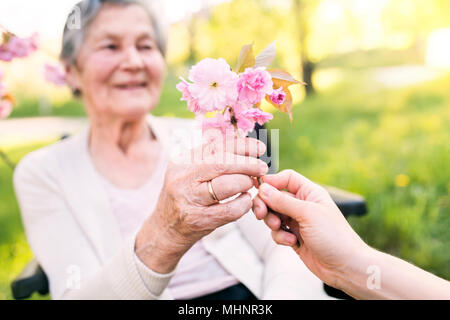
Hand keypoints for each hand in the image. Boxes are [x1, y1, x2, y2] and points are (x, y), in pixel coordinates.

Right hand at [136, 136, 267, 272]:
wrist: (166, 229)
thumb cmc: (185, 196)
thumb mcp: (190, 171)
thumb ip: (211, 156)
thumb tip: (244, 143)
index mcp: (182, 160)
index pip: (216, 146)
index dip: (242, 145)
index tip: (260, 147)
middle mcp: (182, 177)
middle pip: (222, 163)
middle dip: (248, 164)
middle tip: (262, 167)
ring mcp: (189, 199)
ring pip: (226, 185)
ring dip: (245, 183)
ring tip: (251, 184)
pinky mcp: (199, 220)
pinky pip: (230, 209)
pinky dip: (244, 204)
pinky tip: (245, 200)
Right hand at [252, 169, 368, 288]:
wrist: (344, 267)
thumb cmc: (335, 237)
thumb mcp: (308, 214)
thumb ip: (283, 201)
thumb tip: (264, 189)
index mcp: (310, 193)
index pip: (286, 178)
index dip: (272, 181)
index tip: (259, 188)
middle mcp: (302, 205)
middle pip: (274, 197)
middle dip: (266, 205)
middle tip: (261, 213)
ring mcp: (297, 221)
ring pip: (272, 215)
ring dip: (272, 222)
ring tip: (280, 228)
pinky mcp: (293, 236)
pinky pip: (277, 232)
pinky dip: (280, 236)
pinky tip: (292, 242)